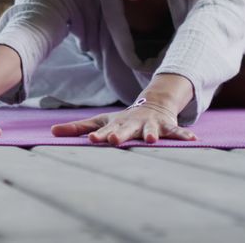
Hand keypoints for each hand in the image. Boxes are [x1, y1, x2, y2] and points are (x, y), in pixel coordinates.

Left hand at [50, 104, 196, 145]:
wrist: (153, 105)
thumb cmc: (122, 120)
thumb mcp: (101, 122)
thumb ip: (77, 128)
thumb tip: (50, 132)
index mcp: (116, 125)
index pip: (105, 131)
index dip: (98, 134)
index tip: (91, 139)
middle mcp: (133, 124)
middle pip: (126, 130)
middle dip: (121, 135)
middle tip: (114, 140)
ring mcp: (151, 125)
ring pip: (151, 130)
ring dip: (152, 134)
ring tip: (152, 139)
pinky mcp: (167, 127)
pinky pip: (177, 132)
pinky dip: (184, 135)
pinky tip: (193, 141)